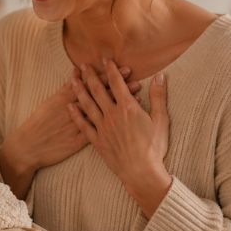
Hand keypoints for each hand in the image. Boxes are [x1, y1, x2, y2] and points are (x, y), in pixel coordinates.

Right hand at [0, 66, 141, 197]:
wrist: (29, 146)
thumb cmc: (38, 124)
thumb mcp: (50, 103)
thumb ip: (66, 89)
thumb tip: (77, 73)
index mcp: (66, 98)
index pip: (91, 83)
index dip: (107, 75)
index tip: (120, 67)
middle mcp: (75, 110)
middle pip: (101, 94)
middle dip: (118, 84)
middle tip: (133, 74)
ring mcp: (80, 124)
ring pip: (104, 110)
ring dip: (121, 99)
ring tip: (137, 90)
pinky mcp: (81, 140)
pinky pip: (102, 127)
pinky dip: (116, 119)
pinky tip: (127, 114)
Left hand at [68, 60, 171, 217]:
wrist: (141, 172)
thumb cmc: (154, 147)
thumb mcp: (161, 120)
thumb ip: (159, 96)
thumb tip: (161, 76)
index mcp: (128, 108)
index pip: (117, 83)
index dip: (111, 70)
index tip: (105, 59)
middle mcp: (112, 114)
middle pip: (98, 91)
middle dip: (91, 76)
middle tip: (83, 64)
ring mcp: (102, 127)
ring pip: (88, 104)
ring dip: (79, 90)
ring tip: (72, 79)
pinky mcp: (97, 140)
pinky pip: (83, 125)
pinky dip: (76, 114)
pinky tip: (70, 106)